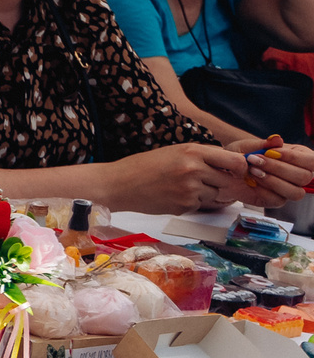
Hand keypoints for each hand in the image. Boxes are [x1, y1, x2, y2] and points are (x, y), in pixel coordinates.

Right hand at [105, 143, 257, 214]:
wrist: (118, 184)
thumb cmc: (144, 167)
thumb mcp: (175, 152)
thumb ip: (202, 157)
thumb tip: (231, 167)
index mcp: (193, 151)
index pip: (235, 161)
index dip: (240, 168)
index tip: (236, 171)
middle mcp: (194, 169)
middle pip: (227, 180)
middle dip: (219, 182)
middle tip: (201, 180)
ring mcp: (190, 189)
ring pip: (215, 194)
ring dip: (204, 193)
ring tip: (180, 187)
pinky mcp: (184, 206)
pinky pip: (200, 205)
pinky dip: (191, 202)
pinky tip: (172, 195)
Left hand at [234, 140, 313, 208]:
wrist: (227, 169)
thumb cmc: (243, 154)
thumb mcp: (249, 146)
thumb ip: (264, 143)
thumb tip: (277, 139)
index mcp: (300, 157)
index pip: (311, 161)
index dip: (293, 157)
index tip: (270, 152)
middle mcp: (298, 175)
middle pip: (304, 177)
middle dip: (278, 168)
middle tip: (255, 161)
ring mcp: (289, 190)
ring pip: (295, 192)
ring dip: (273, 181)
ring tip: (252, 171)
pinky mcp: (276, 201)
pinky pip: (278, 201)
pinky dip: (263, 191)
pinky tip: (251, 182)